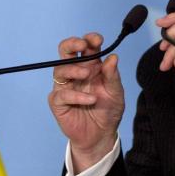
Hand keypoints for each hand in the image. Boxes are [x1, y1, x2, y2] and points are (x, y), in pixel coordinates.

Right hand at [47, 33, 124, 171]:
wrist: (101, 136)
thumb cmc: (108, 111)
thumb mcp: (116, 93)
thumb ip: (113, 76)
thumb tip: (112, 57)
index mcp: (90, 67)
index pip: (86, 47)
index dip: (89, 39)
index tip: (97, 39)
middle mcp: (75, 74)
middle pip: (65, 52)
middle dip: (72, 44)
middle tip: (82, 46)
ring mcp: (65, 87)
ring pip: (60, 70)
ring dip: (73, 69)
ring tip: (87, 75)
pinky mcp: (58, 102)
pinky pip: (61, 94)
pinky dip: (75, 95)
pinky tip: (89, 100)